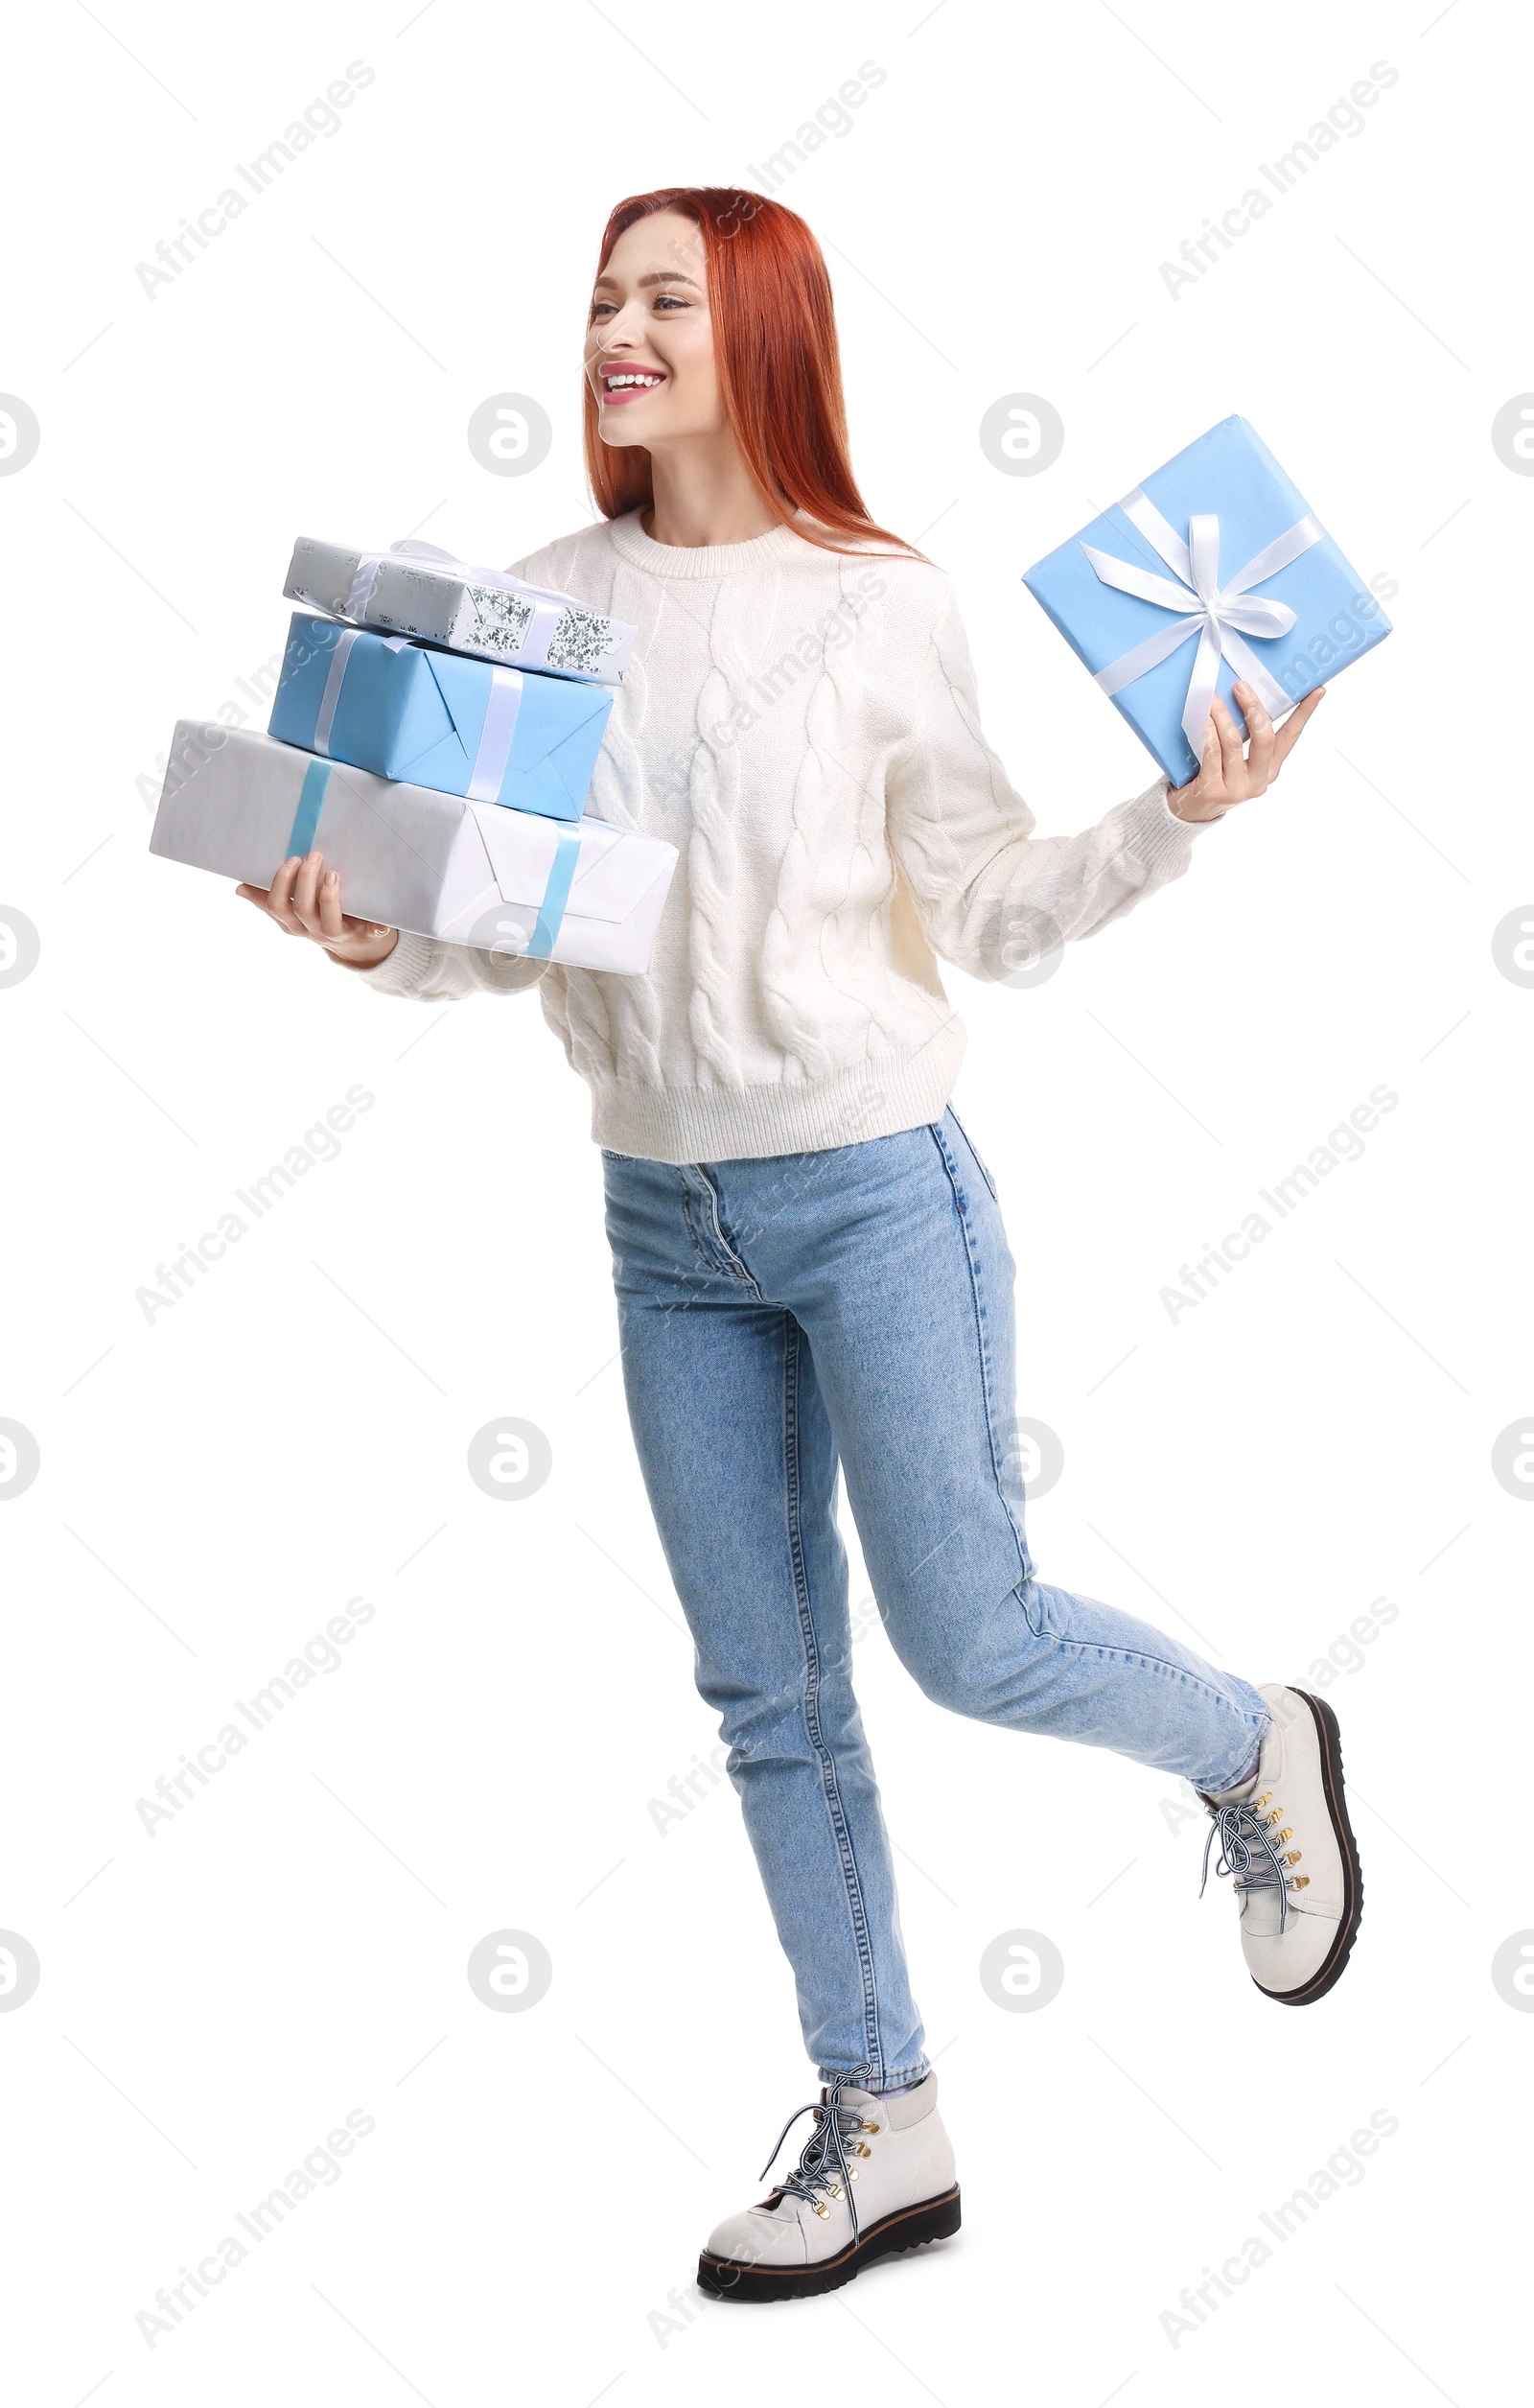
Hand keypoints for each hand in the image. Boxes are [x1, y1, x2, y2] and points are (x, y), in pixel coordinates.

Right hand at [236, 850, 398, 968]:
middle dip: (305, 880)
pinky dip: (374, 928)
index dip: (281, 883)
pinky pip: (368, 934)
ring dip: (329, 897)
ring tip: (333, 874)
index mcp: (291, 922)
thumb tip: (240, 887)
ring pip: (328, 922)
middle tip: (313, 855)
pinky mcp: (362, 937)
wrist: (356, 947)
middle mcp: (311, 930)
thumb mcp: (292, 912)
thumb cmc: (320, 919)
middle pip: (301, 909)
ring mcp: (336, 935)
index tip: (290, 859)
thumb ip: (267, 900)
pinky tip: (379, 922)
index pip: (277, 906)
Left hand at [1168, 680, 1325, 822]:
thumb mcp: (1236, 759)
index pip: (1290, 736)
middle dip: (1254, 708)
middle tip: (1241, 686)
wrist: (1189, 812)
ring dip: (1223, 716)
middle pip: (1265, 738)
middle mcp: (1258, 779)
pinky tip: (1203, 720)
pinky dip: (1208, 733)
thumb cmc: (1213, 777)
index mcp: (1269, 769)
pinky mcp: (1213, 790)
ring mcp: (1237, 788)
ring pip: (1234, 743)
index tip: (1316, 691)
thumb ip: (1243, 736)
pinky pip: (1212, 754)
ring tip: (1212, 698)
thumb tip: (1241, 694)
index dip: (1304, 713)